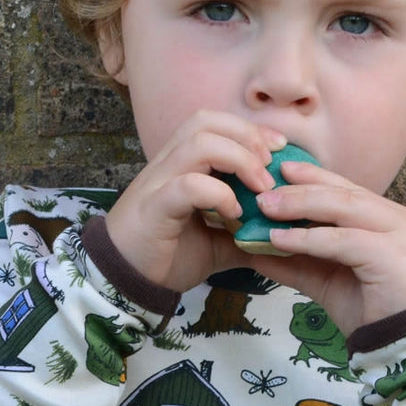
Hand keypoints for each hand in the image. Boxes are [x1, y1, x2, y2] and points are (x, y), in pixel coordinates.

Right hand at [103, 111, 285, 290]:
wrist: (124, 283)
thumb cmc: (167, 256)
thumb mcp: (217, 242)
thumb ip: (245, 232)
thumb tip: (282, 235)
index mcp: (181, 164)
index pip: (214, 122)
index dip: (249, 129)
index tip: (279, 149)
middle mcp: (167, 164)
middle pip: (206, 121)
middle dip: (247, 136)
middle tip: (271, 166)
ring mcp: (158, 183)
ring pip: (198, 144)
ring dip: (238, 159)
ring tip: (260, 187)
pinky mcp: (154, 208)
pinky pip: (188, 185)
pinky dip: (218, 193)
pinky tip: (234, 213)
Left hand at [245, 161, 405, 336]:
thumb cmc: (373, 314)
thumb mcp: (329, 280)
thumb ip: (299, 262)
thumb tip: (256, 250)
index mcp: (390, 220)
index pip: (348, 190)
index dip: (314, 177)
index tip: (281, 169)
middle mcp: (400, 220)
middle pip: (344, 193)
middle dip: (301, 188)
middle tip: (263, 191)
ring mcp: (401, 234)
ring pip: (343, 208)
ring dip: (299, 206)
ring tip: (265, 209)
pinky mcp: (392, 255)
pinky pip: (342, 240)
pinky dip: (307, 238)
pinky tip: (279, 239)